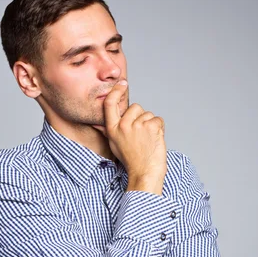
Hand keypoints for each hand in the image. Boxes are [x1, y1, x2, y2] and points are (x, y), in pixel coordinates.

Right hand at [99, 80, 166, 194]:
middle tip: (141, 134)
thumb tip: (97, 123)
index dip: (116, 91)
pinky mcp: (151, 126)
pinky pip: (158, 120)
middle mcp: (123, 125)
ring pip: (148, 114)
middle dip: (141, 116)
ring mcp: (137, 125)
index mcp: (112, 129)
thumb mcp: (114, 144)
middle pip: (135, 107)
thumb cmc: (131, 160)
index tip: (122, 83)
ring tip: (148, 140)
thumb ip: (109, 130)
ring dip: (151, 125)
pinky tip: (155, 140)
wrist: (144, 173)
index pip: (110, 104)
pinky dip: (160, 128)